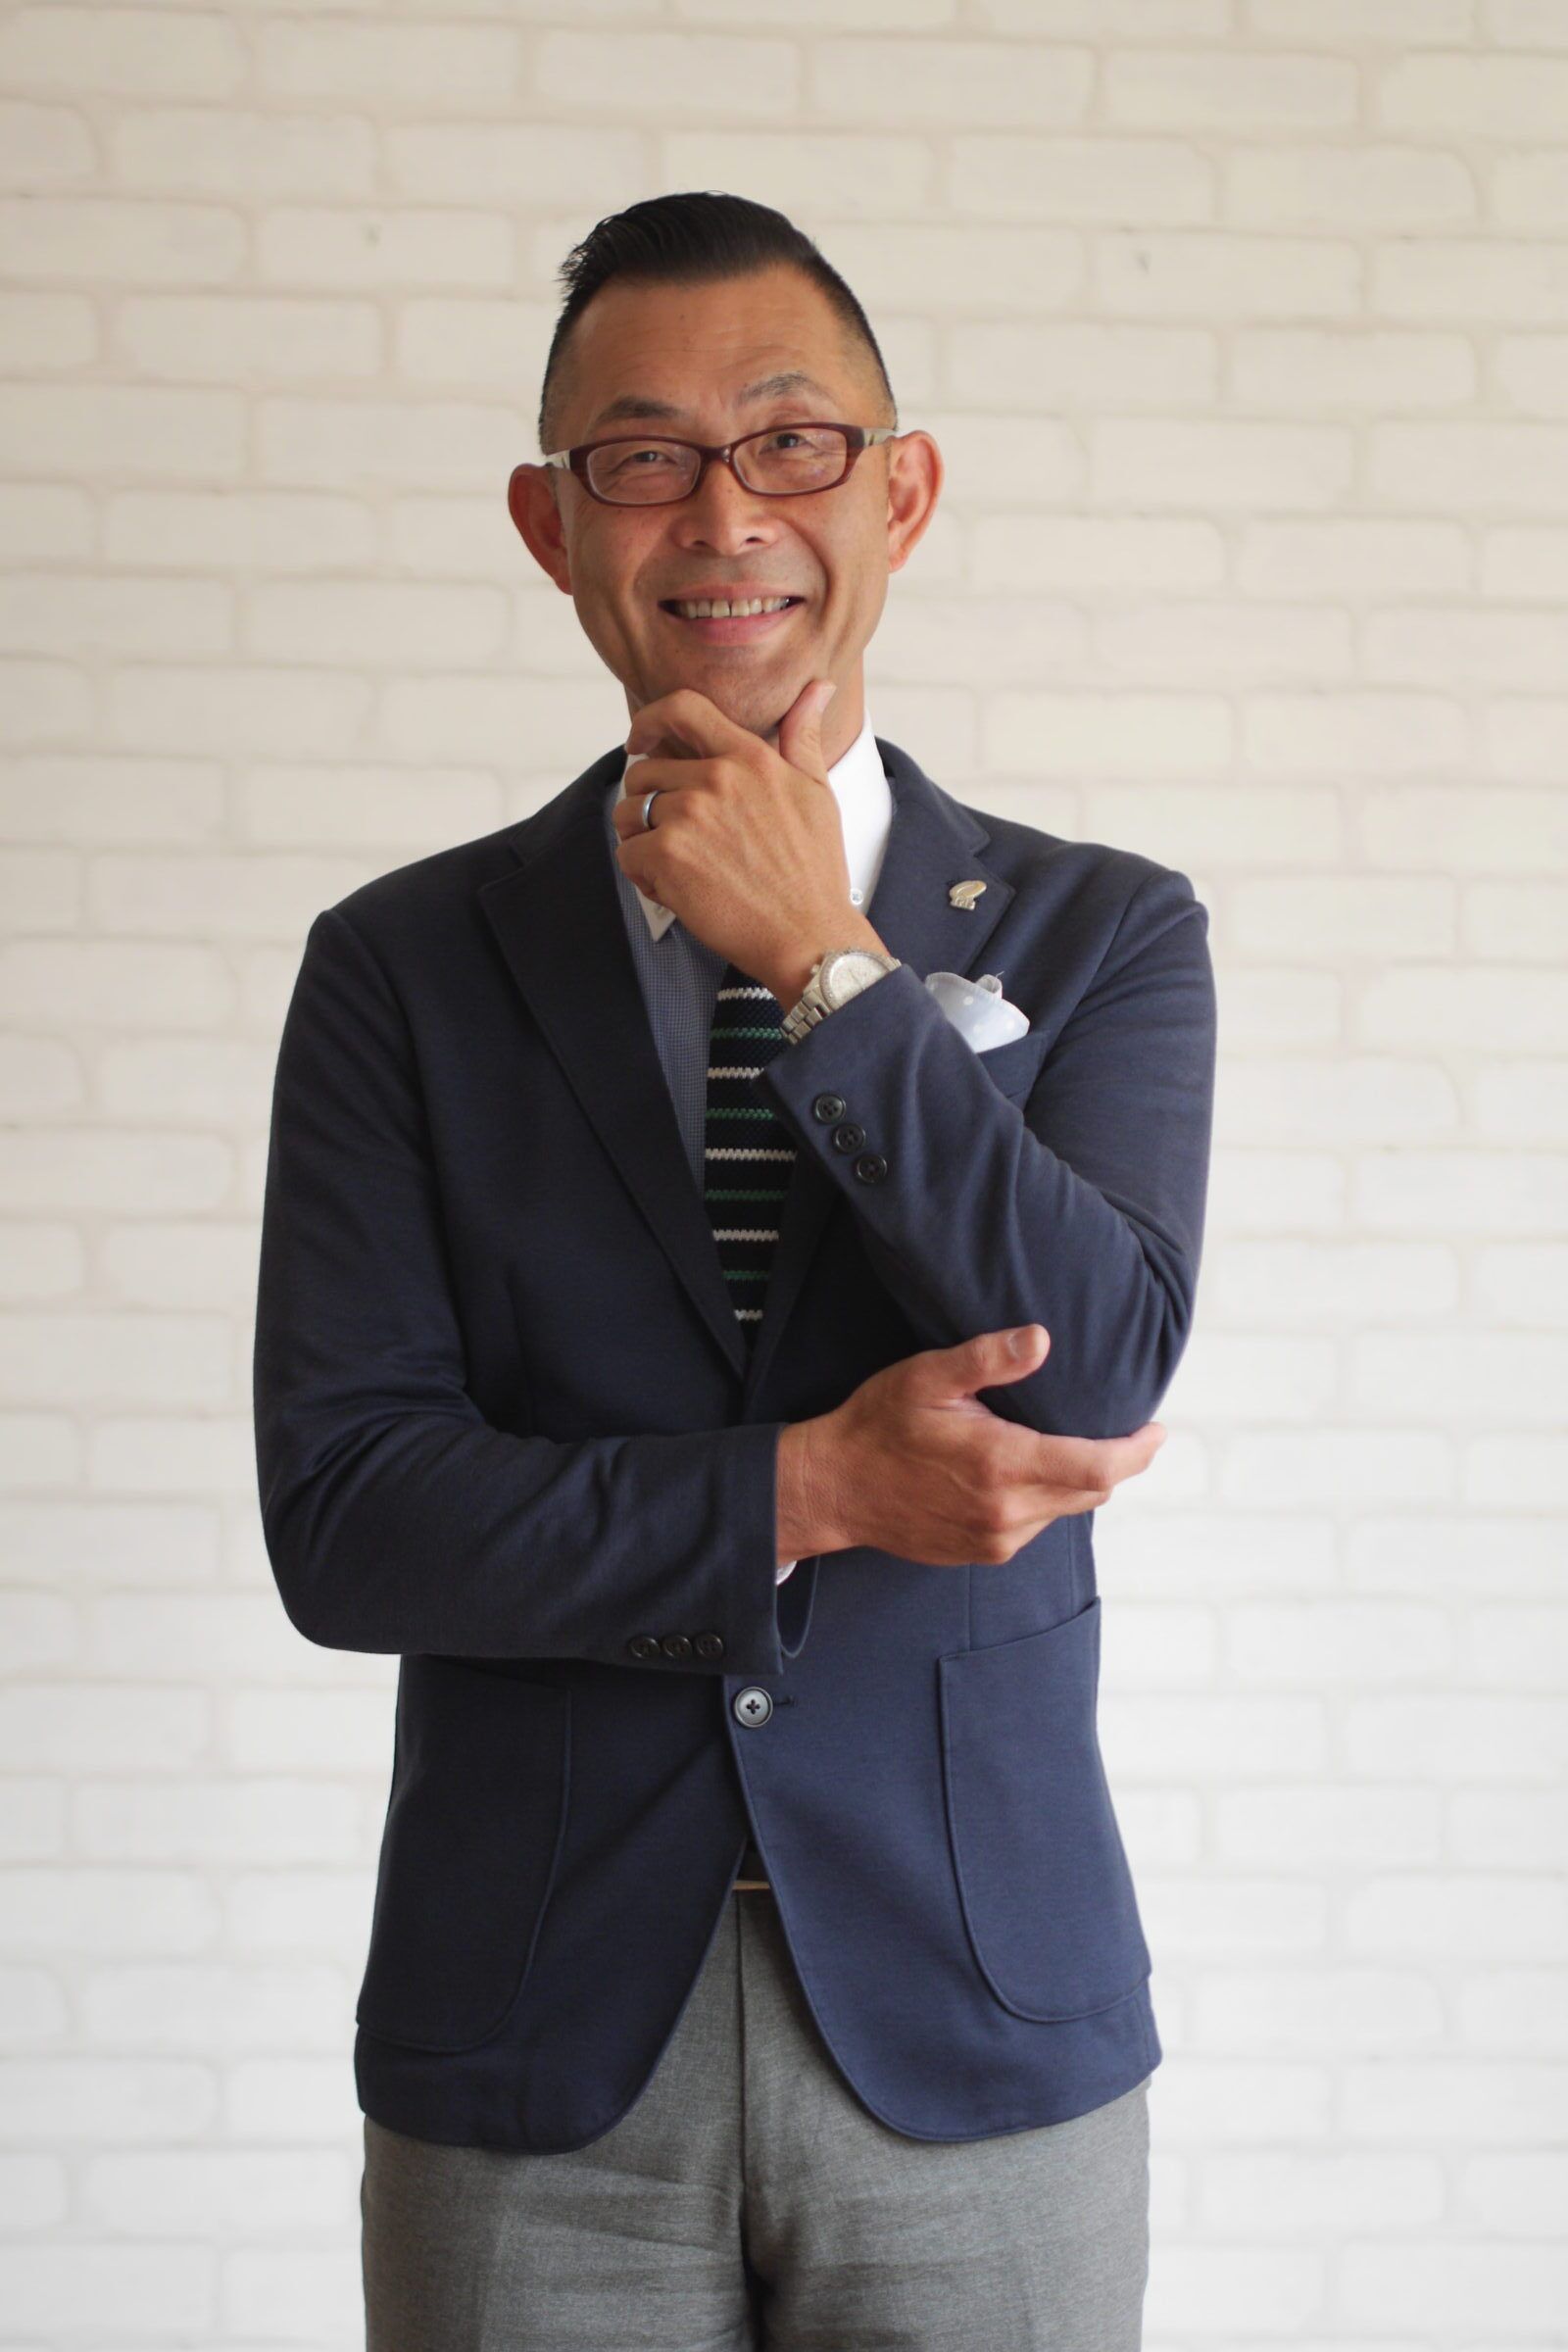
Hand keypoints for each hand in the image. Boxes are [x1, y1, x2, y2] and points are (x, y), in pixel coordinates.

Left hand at [609, 680, 886, 1002]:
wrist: (808, 936)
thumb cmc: (814, 871)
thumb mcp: (817, 792)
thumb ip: (802, 737)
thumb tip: (818, 688)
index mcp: (750, 758)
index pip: (683, 709)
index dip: (649, 719)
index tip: (638, 739)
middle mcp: (716, 779)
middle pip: (644, 771)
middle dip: (647, 802)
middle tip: (673, 837)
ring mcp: (688, 817)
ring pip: (629, 812)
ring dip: (640, 838)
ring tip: (675, 866)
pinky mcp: (667, 856)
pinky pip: (627, 853)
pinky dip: (641, 874)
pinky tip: (674, 890)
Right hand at [777, 1325, 1166, 1566]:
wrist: (834, 1489)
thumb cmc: (878, 1424)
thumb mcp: (927, 1377)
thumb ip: (988, 1359)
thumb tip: (1042, 1339)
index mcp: (1002, 1465)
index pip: (1099, 1467)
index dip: (1137, 1451)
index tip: (1158, 1430)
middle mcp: (1008, 1512)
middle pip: (1092, 1491)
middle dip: (1116, 1462)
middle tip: (1124, 1429)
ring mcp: (997, 1539)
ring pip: (1066, 1509)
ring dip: (1076, 1479)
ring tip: (1066, 1442)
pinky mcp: (984, 1553)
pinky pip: (1036, 1524)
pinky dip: (1045, 1498)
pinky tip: (1024, 1471)